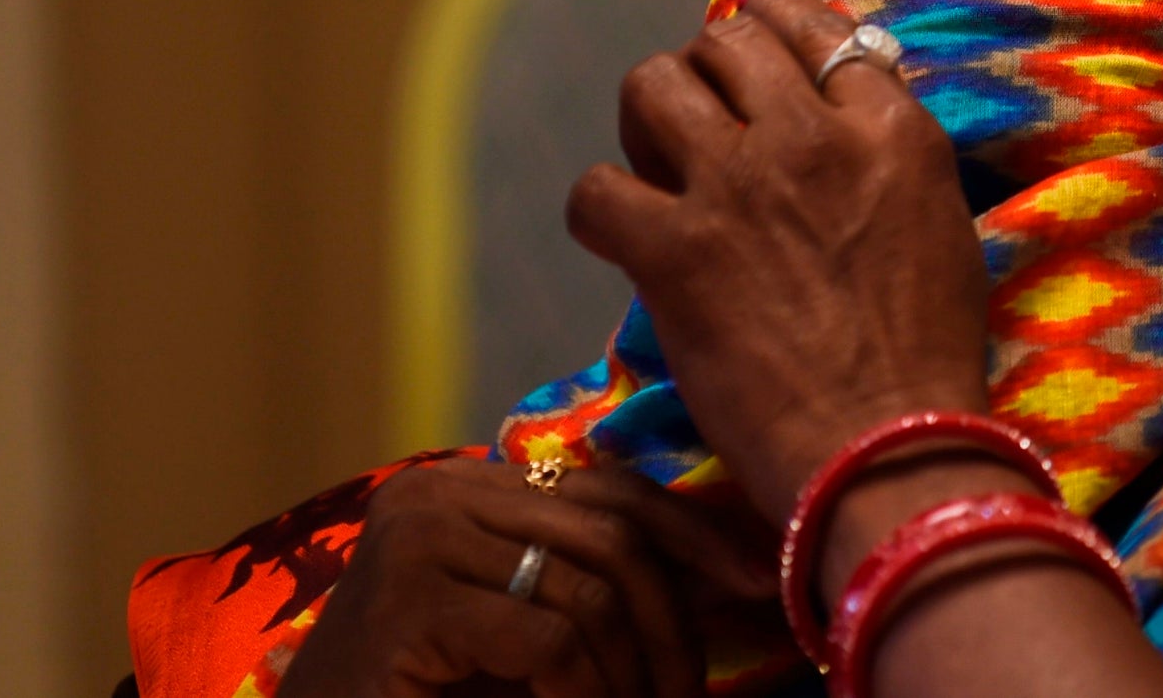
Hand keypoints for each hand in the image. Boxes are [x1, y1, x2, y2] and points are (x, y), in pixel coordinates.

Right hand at [278, 457, 773, 697]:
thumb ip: (589, 589)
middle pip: (609, 532)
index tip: (755, 581)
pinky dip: (585, 694)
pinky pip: (548, 641)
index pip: (608, 486)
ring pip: (588, 592)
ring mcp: (417, 538)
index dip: (691, 532)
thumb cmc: (424, 697)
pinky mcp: (407, 601)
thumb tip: (726, 573)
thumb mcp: (519, 628)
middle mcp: (438, 491)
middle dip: (671, 620)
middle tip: (686, 695)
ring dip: (629, 676)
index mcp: (466, 485)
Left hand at [566, 0, 993, 525]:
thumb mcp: (939, 220)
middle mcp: (811, 136)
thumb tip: (836, 119)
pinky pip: (596, 189)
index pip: (812, 25)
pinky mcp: (674, 251)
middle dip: (706, 74)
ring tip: (659, 168)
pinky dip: (601, 210)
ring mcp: (737, 187)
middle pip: (726, 41)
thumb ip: (887, 156)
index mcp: (890, 129)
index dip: (769, 33)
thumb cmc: (926, 357)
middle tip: (704, 131)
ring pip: (652, 84)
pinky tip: (624, 239)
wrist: (888, 450)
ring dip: (646, 121)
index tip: (752, 66)